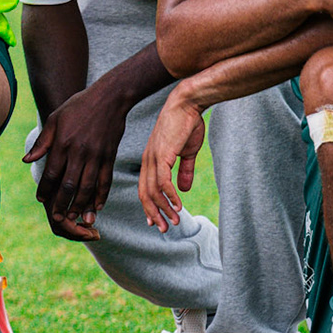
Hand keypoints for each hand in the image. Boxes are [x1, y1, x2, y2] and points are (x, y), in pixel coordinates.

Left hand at [24, 82, 128, 239]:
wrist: (109, 97)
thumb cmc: (78, 106)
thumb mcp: (55, 119)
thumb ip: (42, 142)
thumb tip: (26, 160)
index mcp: (63, 143)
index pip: (51, 173)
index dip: (45, 188)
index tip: (41, 199)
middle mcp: (79, 152)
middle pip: (69, 185)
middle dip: (62, 204)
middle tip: (58, 217)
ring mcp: (96, 156)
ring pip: (88, 187)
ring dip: (81, 205)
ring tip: (76, 218)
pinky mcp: (110, 156)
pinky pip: (105, 181)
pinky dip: (101, 196)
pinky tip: (97, 207)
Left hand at [138, 88, 207, 232]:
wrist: (188, 103)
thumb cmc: (188, 124)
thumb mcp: (186, 151)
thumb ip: (184, 170)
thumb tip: (184, 190)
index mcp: (150, 160)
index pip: (144, 188)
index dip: (148, 206)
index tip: (155, 222)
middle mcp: (147, 160)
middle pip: (144, 194)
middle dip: (154, 214)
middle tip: (163, 229)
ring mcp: (153, 158)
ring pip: (152, 191)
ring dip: (163, 209)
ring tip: (174, 221)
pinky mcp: (163, 155)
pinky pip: (163, 182)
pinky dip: (169, 196)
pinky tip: (177, 205)